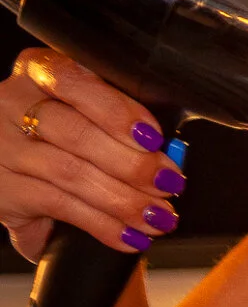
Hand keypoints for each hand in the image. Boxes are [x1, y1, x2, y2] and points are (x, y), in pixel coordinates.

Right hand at [0, 48, 186, 262]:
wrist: (17, 173)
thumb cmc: (64, 137)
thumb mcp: (85, 113)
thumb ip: (119, 121)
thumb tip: (171, 154)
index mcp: (39, 72)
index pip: (76, 82)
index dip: (117, 111)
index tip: (153, 137)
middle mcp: (13, 104)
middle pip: (76, 132)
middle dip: (132, 163)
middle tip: (167, 183)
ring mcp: (4, 148)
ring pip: (70, 173)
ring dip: (124, 199)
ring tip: (157, 216)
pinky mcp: (4, 192)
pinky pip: (61, 207)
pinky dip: (102, 224)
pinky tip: (129, 234)